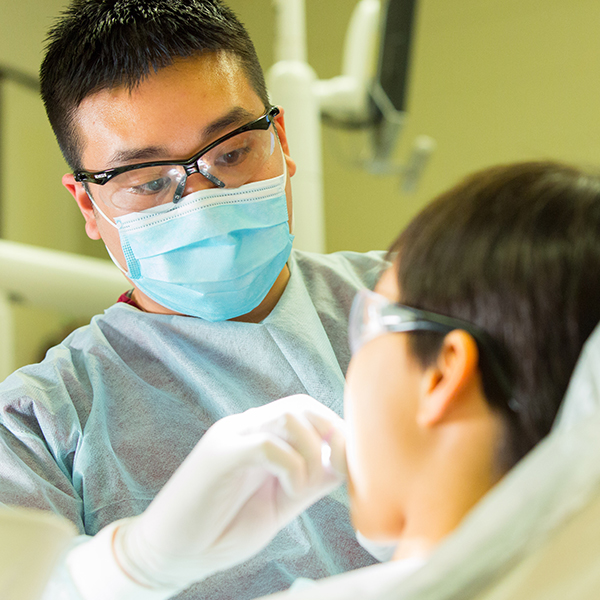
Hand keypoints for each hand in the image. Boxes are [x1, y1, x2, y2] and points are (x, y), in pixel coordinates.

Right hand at [67, 395, 345, 598]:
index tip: (346, 465)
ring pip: (288, 416)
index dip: (335, 431)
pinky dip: (291, 465)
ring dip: (309, 451)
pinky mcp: (219, 455)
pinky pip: (266, 444)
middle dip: (330, 431)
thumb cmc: (224, 528)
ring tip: (300, 486)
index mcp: (260, 436)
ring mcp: (230, 437)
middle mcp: (245, 428)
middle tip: (335, 466)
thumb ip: (308, 481)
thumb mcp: (280, 503)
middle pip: (300, 404)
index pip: (306, 411)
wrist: (172, 554)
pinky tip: (288, 489)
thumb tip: (342, 463)